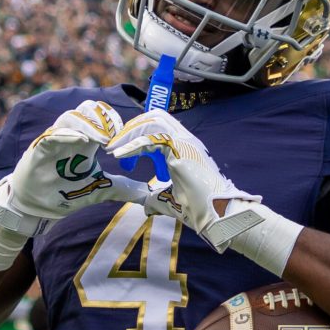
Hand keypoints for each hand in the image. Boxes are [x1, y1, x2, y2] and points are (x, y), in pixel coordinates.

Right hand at [0, 101, 148, 235]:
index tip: (126, 136)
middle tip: (115, 135)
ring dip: (89, 125)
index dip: (114, 121)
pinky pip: (53, 134)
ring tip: (103, 139)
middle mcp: (72, 136)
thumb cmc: (65, 193)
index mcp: (87, 141)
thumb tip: (145, 193)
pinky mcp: (40, 149)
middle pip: (87, 110)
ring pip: (71, 117)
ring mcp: (55, 140)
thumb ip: (121, 188)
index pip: (102, 117)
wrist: (37, 208)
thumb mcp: (99, 190)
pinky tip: (81, 141)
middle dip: (103, 118)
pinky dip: (67, 134)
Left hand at [105, 109, 262, 250]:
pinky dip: (133, 145)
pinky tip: (120, 155)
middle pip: (155, 116)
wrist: (215, 213)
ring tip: (114, 149)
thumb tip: (146, 206)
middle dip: (131, 128)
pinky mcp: (180, 149)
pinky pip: (152, 139)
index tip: (121, 153)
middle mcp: (185, 139)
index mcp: (184, 147)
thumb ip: (157, 198)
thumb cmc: (198, 208)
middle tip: (114, 145)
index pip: (159, 125)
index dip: (138, 133)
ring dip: (130, 133)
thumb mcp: (170, 199)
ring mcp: (185, 141)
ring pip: (153, 121)